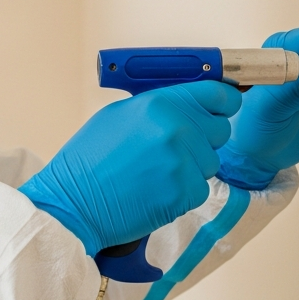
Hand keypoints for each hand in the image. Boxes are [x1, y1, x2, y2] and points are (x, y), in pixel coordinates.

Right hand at [20, 82, 241, 252]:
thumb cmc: (88, 161)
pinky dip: (183, 192)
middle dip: (204, 139)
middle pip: (220, 130)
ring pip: (210, 162)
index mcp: (160, 104)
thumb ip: (159, 107)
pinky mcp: (184, 194)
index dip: (224, 102)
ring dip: (192, 168)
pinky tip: (156, 191)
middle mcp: (176, 130)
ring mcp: (182, 163)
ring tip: (156, 173)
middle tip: (175, 149)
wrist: (74, 204)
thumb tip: (189, 104)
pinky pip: (200, 188)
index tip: (223, 108)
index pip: (219, 95)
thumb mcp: (119, 116)